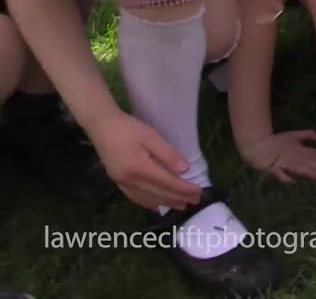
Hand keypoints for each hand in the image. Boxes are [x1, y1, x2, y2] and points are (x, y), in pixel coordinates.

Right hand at [86, 111, 201, 210]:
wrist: (101, 126)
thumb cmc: (128, 128)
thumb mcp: (151, 136)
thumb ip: (168, 154)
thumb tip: (185, 170)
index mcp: (140, 168)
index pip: (168, 183)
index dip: (184, 189)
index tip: (199, 192)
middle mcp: (130, 180)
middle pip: (159, 193)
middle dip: (179, 198)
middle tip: (196, 201)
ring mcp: (122, 183)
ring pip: (147, 198)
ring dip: (166, 203)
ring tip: (181, 205)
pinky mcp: (117, 182)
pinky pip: (135, 197)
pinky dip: (149, 202)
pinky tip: (157, 204)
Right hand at [241, 130, 315, 183]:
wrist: (256, 143)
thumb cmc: (276, 141)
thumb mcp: (294, 135)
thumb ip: (309, 135)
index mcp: (299, 148)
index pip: (315, 155)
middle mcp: (294, 155)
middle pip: (310, 162)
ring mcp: (283, 161)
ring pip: (298, 167)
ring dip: (309, 172)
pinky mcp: (271, 167)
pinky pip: (278, 173)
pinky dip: (285, 176)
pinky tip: (292, 181)